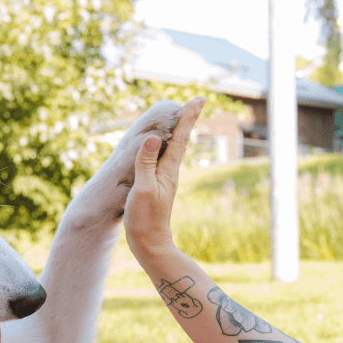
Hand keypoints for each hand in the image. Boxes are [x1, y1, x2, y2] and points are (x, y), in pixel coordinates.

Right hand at [124, 97, 203, 262]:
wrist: (149, 243)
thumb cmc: (145, 218)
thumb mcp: (144, 189)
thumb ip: (146, 163)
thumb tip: (153, 137)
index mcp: (168, 169)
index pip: (180, 137)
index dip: (188, 117)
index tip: (198, 99)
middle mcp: (169, 171)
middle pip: (180, 139)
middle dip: (186, 120)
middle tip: (196, 102)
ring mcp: (163, 178)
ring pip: (173, 148)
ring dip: (178, 131)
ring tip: (182, 117)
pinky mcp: (156, 185)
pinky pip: (163, 159)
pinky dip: (165, 146)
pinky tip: (161, 147)